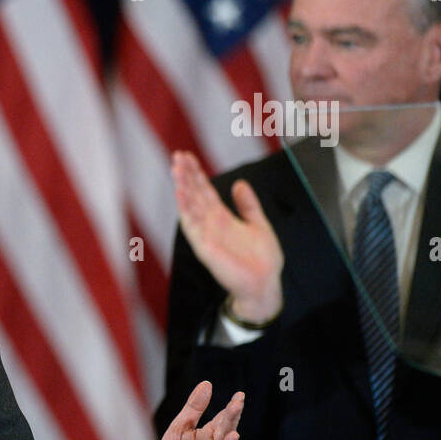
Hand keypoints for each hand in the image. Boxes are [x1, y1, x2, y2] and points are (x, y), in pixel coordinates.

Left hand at [148, 381, 243, 439]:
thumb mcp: (179, 427)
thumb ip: (194, 408)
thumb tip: (207, 383)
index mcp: (208, 436)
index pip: (223, 420)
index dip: (231, 408)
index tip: (239, 395)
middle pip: (224, 433)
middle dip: (231, 420)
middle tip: (238, 405)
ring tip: (233, 434)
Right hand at [172, 151, 284, 322]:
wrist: (264, 283)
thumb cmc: (262, 258)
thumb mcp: (259, 224)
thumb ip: (248, 205)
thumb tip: (239, 183)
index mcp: (222, 217)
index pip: (205, 190)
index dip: (196, 173)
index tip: (187, 156)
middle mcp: (211, 224)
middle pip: (195, 194)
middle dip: (186, 175)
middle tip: (177, 156)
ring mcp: (206, 235)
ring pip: (190, 207)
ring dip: (182, 188)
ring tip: (176, 170)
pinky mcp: (205, 248)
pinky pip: (192, 226)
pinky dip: (185, 210)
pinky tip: (180, 195)